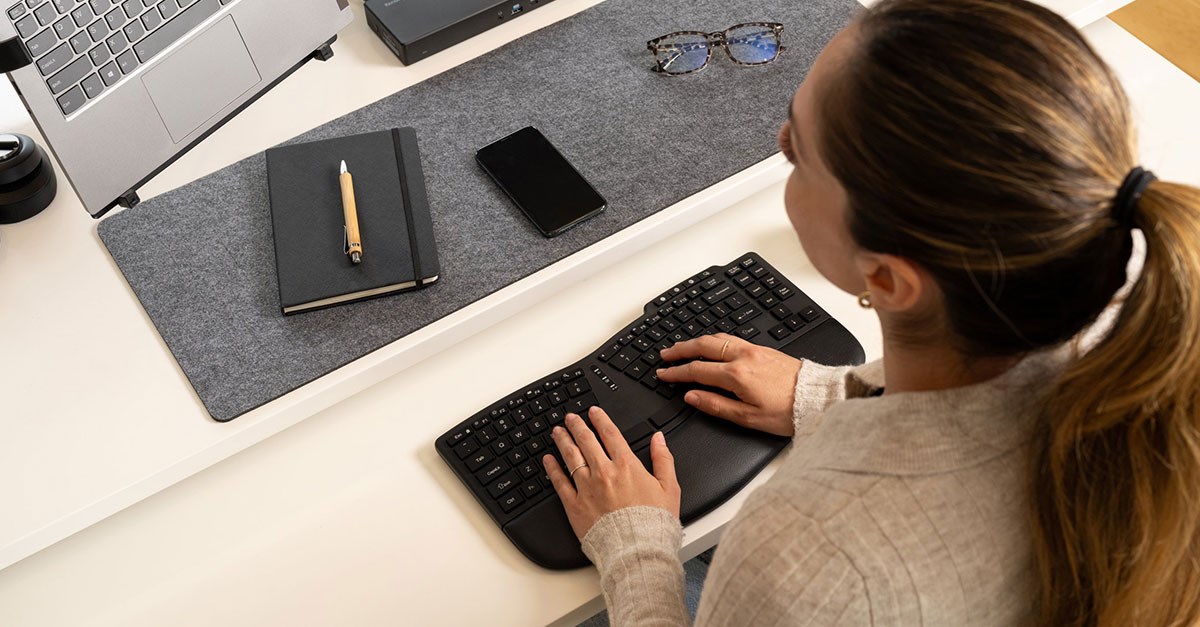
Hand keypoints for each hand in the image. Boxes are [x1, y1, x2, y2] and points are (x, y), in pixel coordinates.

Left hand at [543, 406, 680, 539]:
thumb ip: (663, 459)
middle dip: (577, 426)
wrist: (637, 549)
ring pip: (571, 457)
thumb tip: (659, 439)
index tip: (594, 412)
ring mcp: (587, 488)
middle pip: (586, 441)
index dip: (600, 419)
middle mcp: (604, 473)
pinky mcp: (574, 505)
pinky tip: (548, 460)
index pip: (610, 434)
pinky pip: (559, 482)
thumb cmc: (654, 523)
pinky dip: (552, 469)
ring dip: (563, 441)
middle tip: (570, 417)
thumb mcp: (670, 488)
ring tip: (557, 432)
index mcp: (627, 466)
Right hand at [657, 333, 800, 436]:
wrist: (817, 398)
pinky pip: (731, 338)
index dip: (676, 372)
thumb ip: (716, 405)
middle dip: (681, 349)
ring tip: (683, 346)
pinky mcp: (764, 349)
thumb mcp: (748, 418)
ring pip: (717, 338)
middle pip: (703, 347)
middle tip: (665, 354)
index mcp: (736, 375)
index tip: (663, 374)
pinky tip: (712, 343)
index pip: (697, 370)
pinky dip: (714, 339)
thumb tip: (692, 397)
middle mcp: (743, 356)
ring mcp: (754, 350)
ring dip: (696, 341)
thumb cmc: (787, 412)